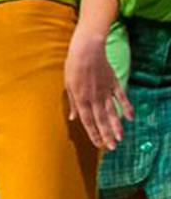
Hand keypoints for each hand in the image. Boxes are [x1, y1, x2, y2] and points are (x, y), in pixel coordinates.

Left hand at [66, 26, 132, 150]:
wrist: (87, 50)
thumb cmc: (73, 67)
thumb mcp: (68, 86)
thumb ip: (73, 103)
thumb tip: (73, 118)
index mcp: (81, 99)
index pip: (87, 121)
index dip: (93, 133)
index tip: (98, 144)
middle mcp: (94, 98)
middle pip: (101, 120)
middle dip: (106, 134)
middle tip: (112, 147)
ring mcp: (105, 91)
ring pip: (112, 112)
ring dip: (116, 126)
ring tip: (120, 138)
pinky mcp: (114, 83)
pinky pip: (121, 98)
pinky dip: (126, 107)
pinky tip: (131, 118)